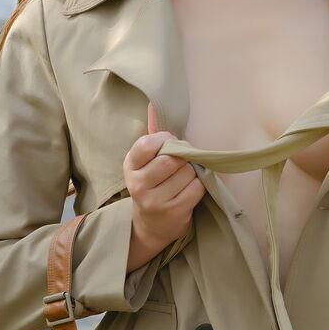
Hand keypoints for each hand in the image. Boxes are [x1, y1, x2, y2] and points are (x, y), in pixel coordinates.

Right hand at [124, 101, 204, 268]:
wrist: (151, 225)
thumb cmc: (152, 184)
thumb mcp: (145, 161)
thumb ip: (152, 133)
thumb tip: (155, 104)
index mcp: (130, 165)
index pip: (147, 144)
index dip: (165, 141)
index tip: (170, 144)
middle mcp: (138, 184)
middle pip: (172, 160)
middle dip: (183, 158)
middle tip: (181, 163)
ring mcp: (154, 201)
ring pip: (186, 173)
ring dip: (192, 173)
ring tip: (184, 179)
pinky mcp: (172, 212)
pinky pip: (196, 188)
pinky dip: (198, 186)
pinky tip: (189, 190)